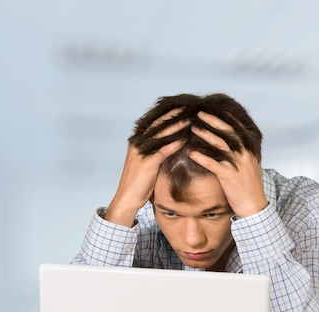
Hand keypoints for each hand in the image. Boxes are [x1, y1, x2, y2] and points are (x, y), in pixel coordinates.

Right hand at [106, 110, 188, 226]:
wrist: (128, 198)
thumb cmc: (140, 182)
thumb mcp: (149, 162)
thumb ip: (158, 151)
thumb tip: (174, 143)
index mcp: (137, 141)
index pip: (154, 122)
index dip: (168, 113)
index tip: (182, 106)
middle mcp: (137, 143)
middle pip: (158, 124)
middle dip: (174, 115)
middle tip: (189, 107)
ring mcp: (140, 152)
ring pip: (160, 135)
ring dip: (176, 126)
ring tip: (191, 120)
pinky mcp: (146, 163)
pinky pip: (162, 151)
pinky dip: (174, 144)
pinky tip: (185, 139)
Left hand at [188, 111, 267, 217]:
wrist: (254, 205)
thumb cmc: (249, 186)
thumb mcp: (250, 165)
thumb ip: (242, 152)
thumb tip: (232, 143)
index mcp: (250, 149)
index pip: (237, 128)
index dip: (224, 117)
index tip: (213, 109)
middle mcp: (245, 154)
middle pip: (227, 132)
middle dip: (212, 121)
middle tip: (199, 113)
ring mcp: (237, 164)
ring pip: (219, 144)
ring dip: (205, 135)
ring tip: (192, 128)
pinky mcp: (229, 176)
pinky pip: (212, 164)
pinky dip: (201, 157)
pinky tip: (190, 152)